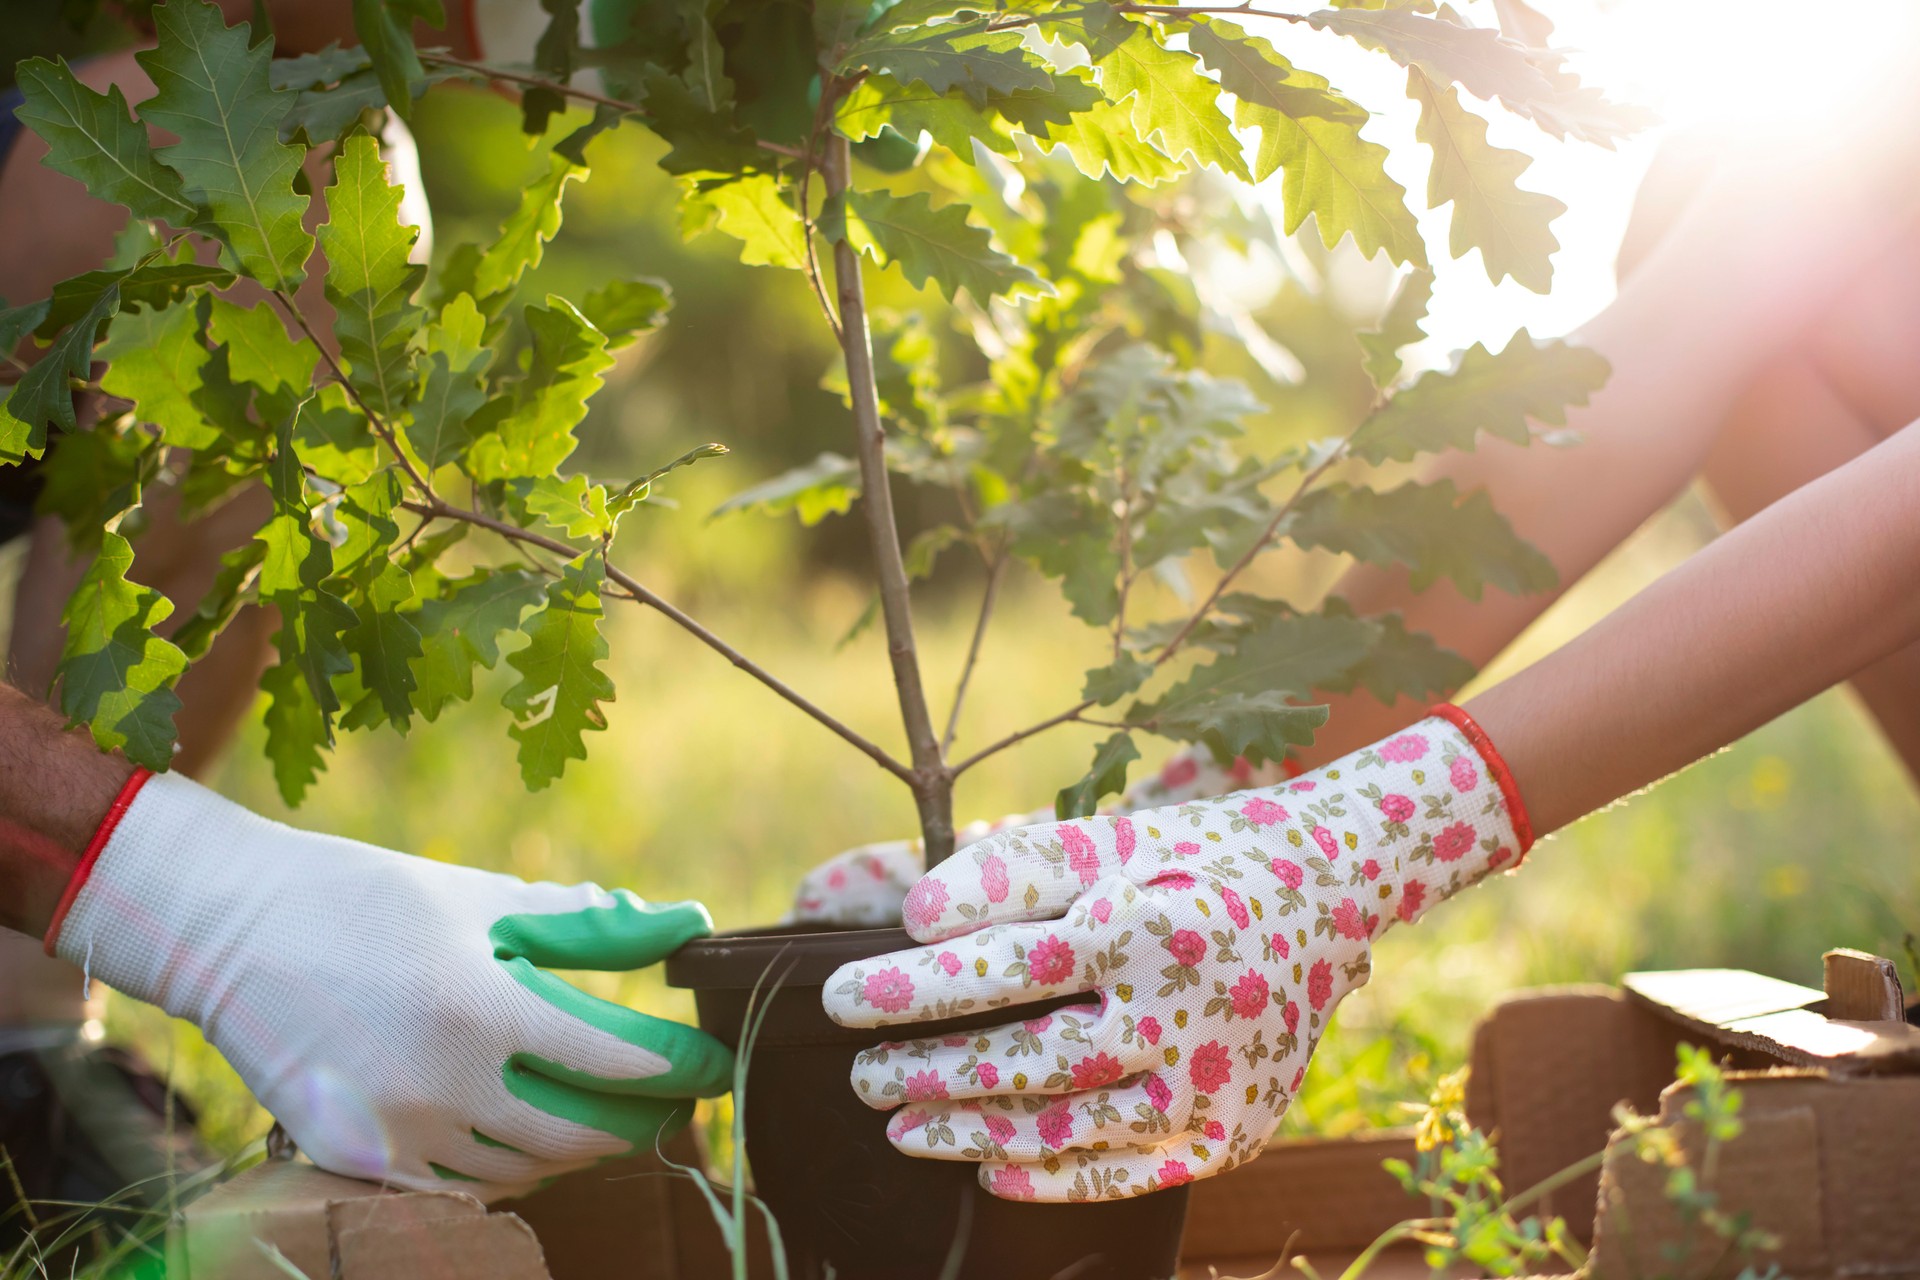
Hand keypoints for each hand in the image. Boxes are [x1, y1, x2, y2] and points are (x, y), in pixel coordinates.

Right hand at [48, 773, 732, 1198]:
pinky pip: (466, 1185)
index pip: (620, 1059)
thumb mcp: (484, 899)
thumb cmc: (371, 900)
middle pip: (586, 1130)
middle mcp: (443, 1083)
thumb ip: (591, 925)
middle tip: (676, 1097)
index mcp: (483, 1006)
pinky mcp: (359, 1161)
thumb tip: (687, 924)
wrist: (231, 932)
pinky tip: (532, 1134)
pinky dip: (512, 1165)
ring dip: (582, 1143)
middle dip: (646, 1115)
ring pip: (530, 1166)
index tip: (717, 1060)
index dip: (683, 1065)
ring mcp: (397, 1134)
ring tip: (611, 1110)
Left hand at [822, 709, 1526, 1201]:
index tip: (837, 999)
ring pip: (1062, 1126)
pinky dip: (1049, 1177)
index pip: (1003, 967)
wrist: (1329, 898)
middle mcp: (1184, 1015)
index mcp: (1147, 927)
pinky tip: (988, 1167)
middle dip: (926, 1071)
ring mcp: (1210, 1087)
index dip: (910, 990)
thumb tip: (914, 918)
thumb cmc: (1191, 860)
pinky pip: (1121, 1173)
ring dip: (969, 1131)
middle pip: (1024, 1060)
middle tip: (860, 1074)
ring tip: (901, 1125)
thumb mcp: (1110, 840)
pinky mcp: (1229, 1135)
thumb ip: (1011, 869)